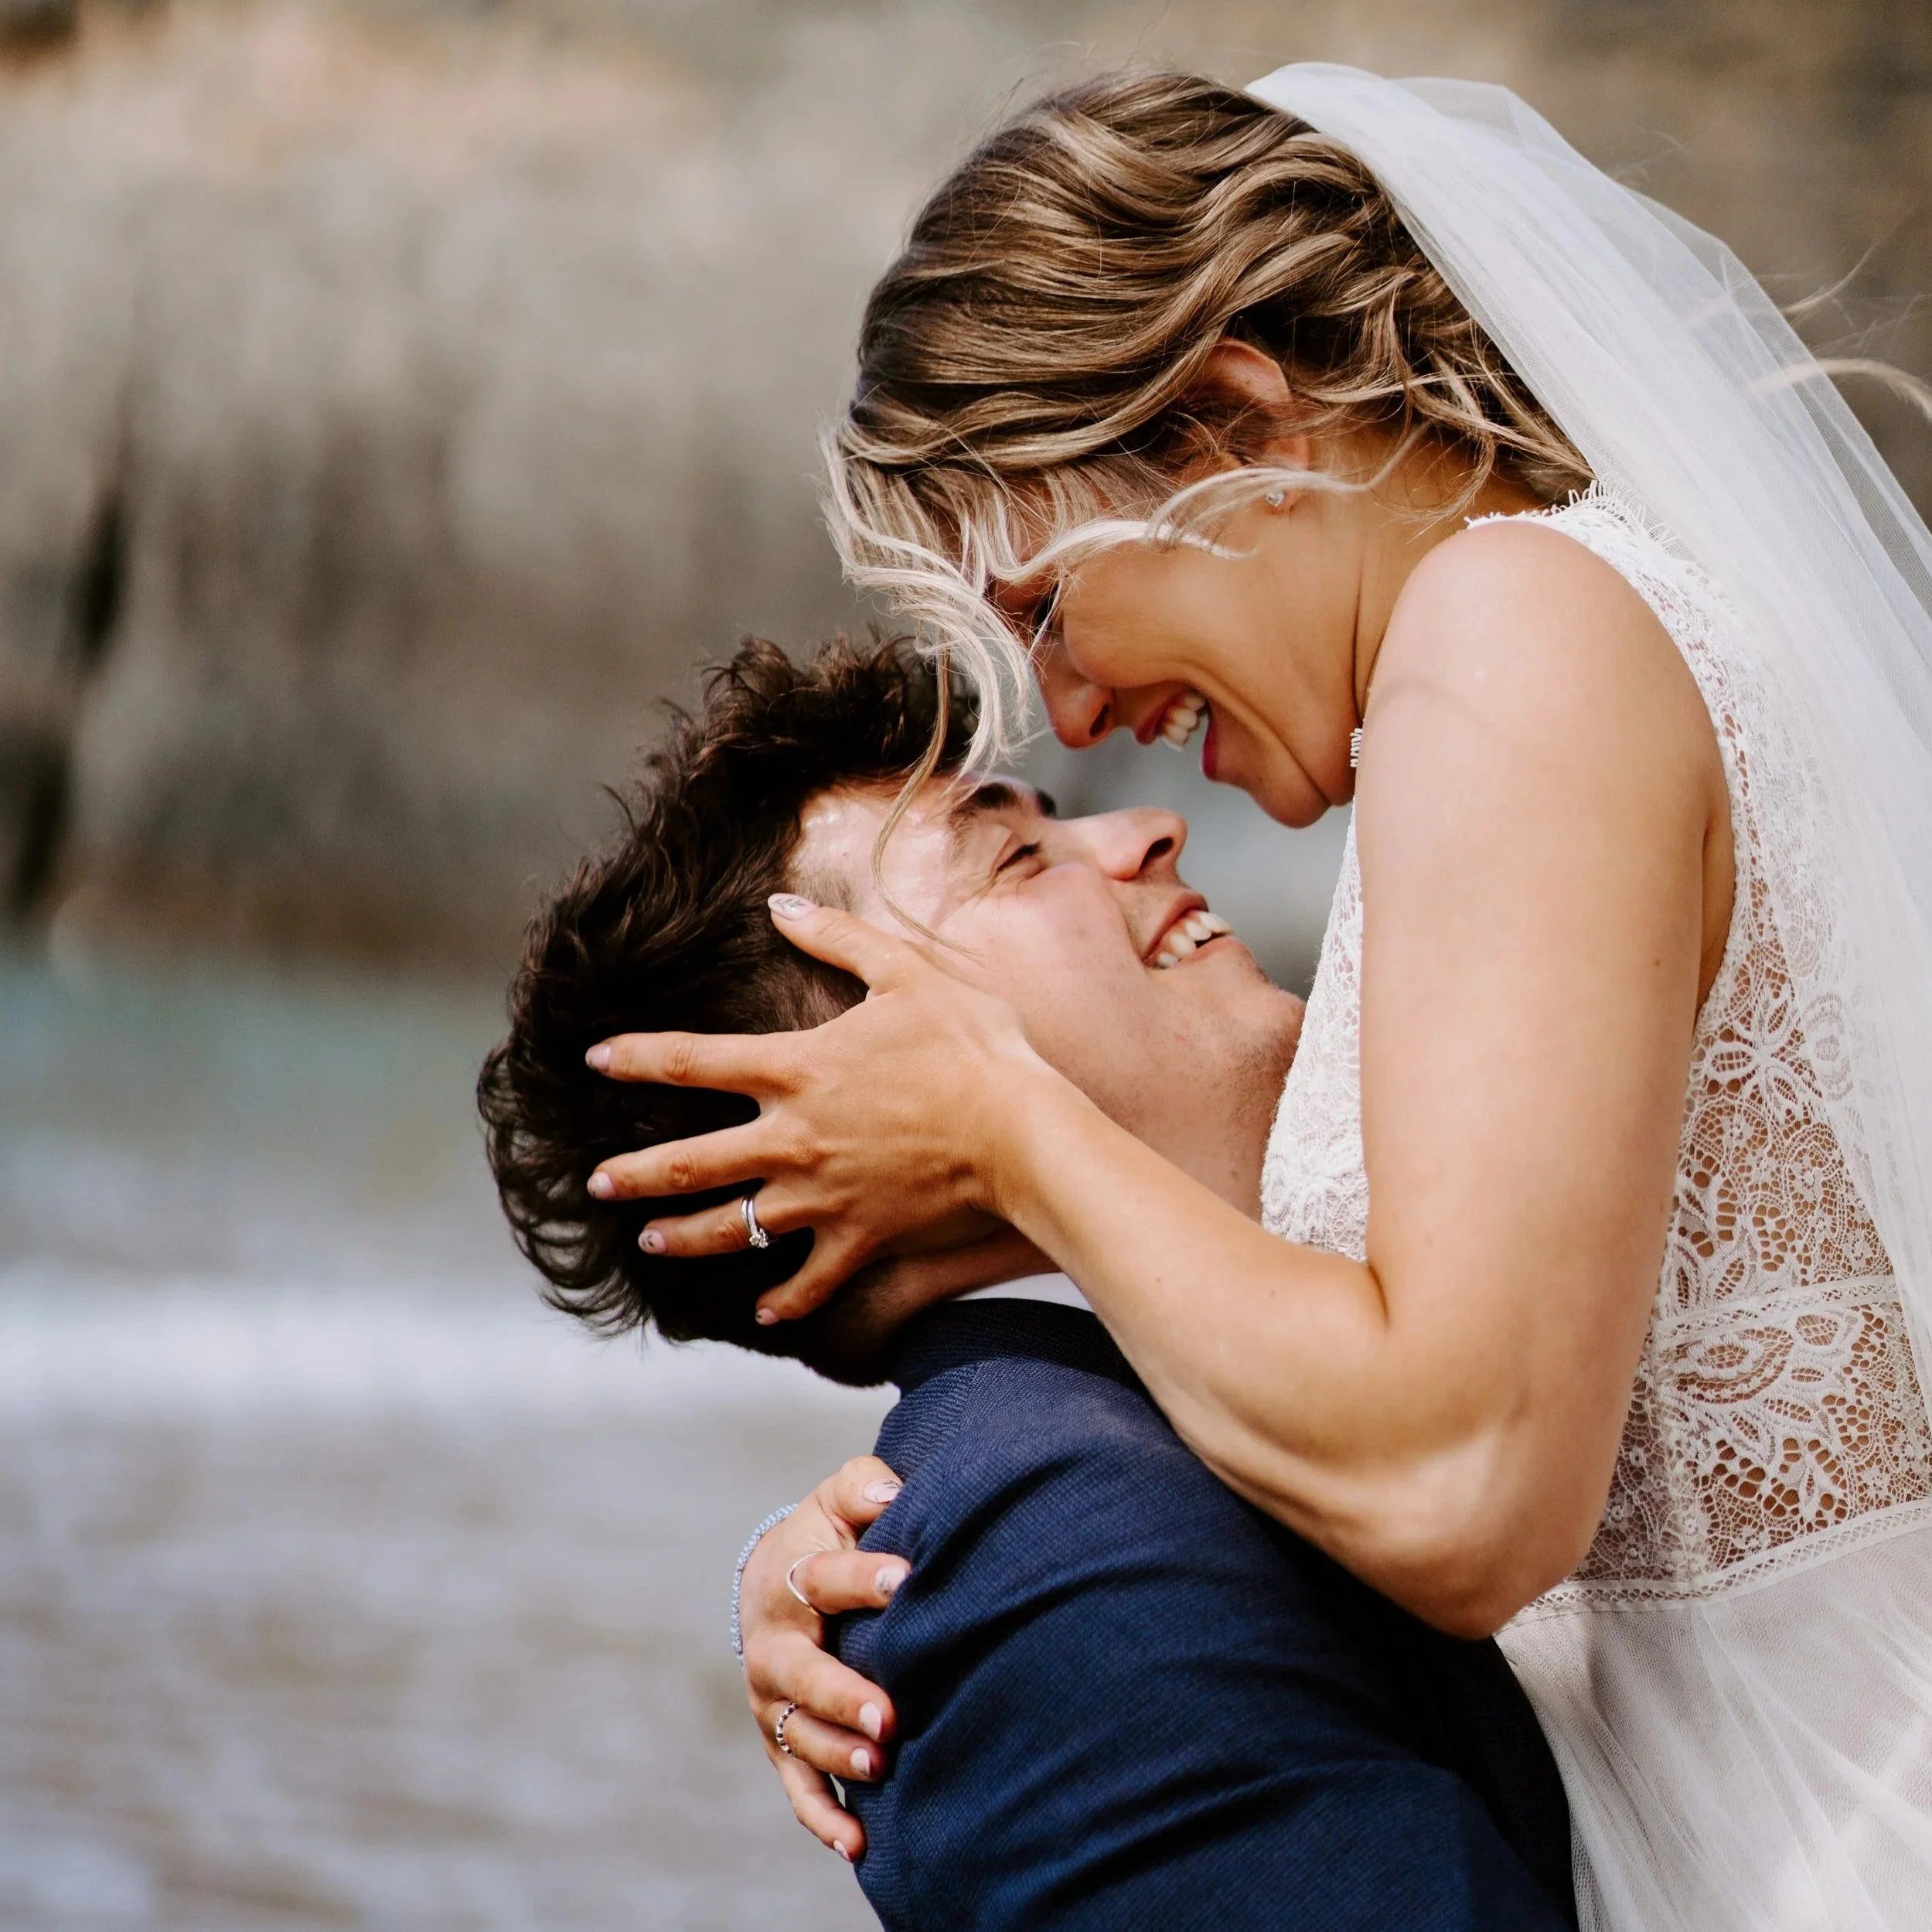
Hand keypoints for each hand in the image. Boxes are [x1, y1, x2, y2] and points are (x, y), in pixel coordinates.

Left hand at [587, 896, 1053, 1318]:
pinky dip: (784, 1301)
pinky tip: (764, 1314)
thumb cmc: (970, 1045)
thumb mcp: (905, 971)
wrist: (1020, 1132)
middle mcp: (793, 1139)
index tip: (595, 1059)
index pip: (691, 1062)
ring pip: (731, 1228)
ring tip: (649, 1242)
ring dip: (682, 1237)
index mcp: (795, 1070)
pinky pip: (809, 1282)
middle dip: (632, 1174)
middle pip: (688, 1162)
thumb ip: (837, 937)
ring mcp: (822, 1198)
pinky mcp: (859, 1239)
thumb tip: (780, 904)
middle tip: (594, 1184)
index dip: (636, 1058)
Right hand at [741, 1455, 908, 1860]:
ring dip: (839, 1753)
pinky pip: (799, 1785)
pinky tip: (857, 1842)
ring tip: (881, 1763)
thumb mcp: (837, 1501)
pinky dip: (824, 1816)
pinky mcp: (783, 1741)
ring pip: (801, 1735)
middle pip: (803, 1673)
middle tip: (887, 1712)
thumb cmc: (825, 1538)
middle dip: (843, 1694)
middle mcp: (776, 1646)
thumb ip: (864, 1486)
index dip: (865, 1578)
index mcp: (792, 1579)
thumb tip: (896, 1488)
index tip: (908, 1579)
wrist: (771, 1584)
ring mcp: (776, 1701)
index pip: (825, 1579)